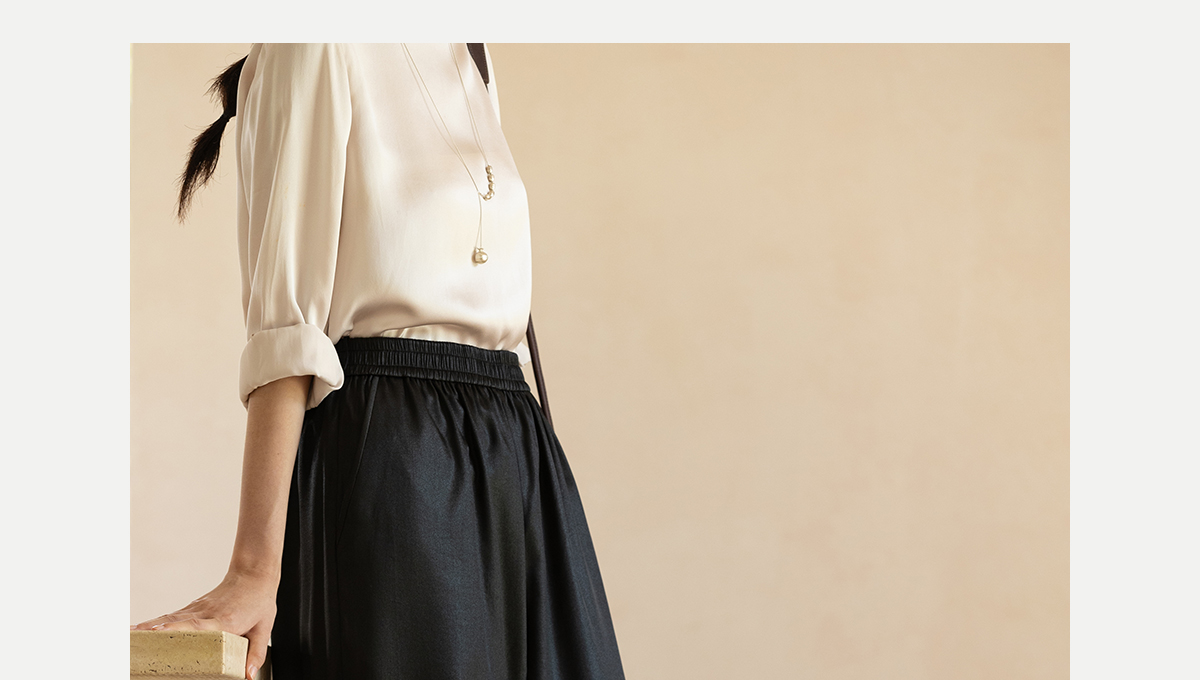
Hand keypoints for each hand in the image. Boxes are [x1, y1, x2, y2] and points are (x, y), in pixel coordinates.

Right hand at [131, 568, 277, 679]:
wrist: (254, 574)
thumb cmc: (260, 601)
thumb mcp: (265, 628)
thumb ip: (256, 652)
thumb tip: (248, 675)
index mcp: (225, 620)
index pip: (199, 624)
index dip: (179, 627)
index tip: (160, 630)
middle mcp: (208, 613)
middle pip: (178, 622)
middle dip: (155, 630)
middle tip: (134, 638)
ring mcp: (198, 608)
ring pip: (171, 617)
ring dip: (149, 626)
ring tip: (129, 635)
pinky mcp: (194, 607)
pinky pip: (172, 615)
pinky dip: (154, 622)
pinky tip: (139, 628)